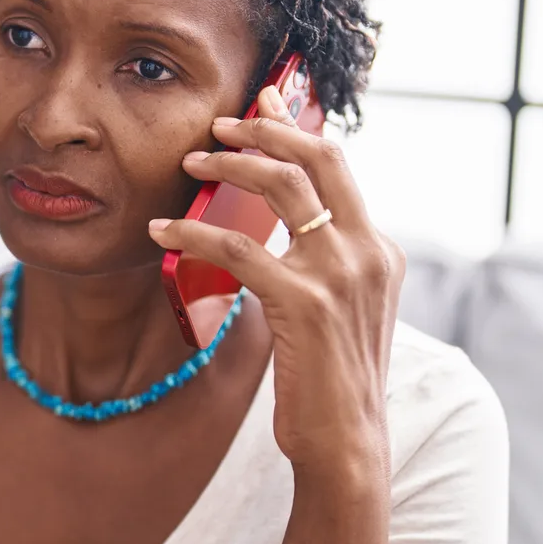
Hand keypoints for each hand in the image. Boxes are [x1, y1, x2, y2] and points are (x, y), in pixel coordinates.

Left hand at [148, 86, 403, 474]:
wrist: (347, 443)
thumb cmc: (330, 381)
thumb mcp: (340, 311)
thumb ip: (324, 265)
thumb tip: (284, 229)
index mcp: (378, 249)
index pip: (338, 166)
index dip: (296, 127)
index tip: (263, 100)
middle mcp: (367, 252)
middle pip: (319, 158)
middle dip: (266, 129)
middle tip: (219, 123)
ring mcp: (340, 275)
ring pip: (282, 187)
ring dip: (230, 165)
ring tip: (189, 162)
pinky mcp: (305, 303)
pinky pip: (239, 247)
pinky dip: (195, 229)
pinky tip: (163, 228)